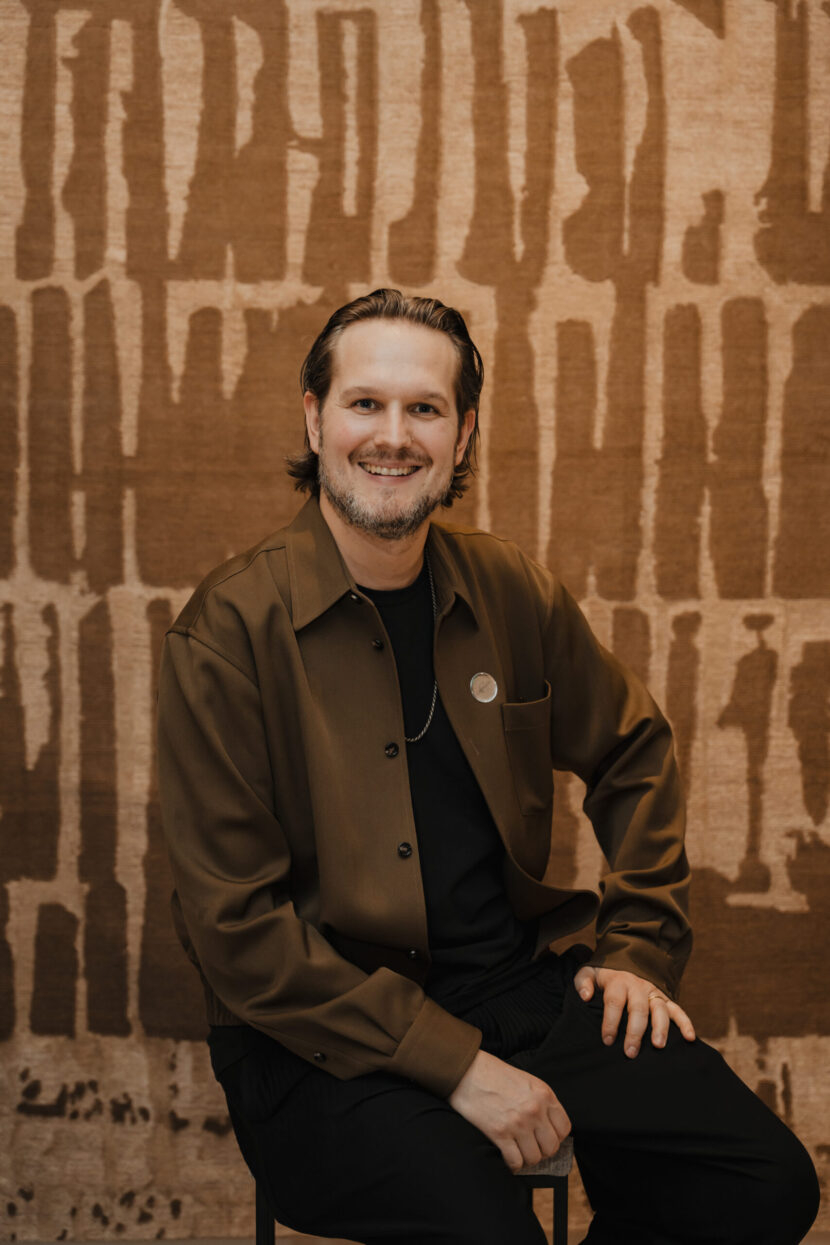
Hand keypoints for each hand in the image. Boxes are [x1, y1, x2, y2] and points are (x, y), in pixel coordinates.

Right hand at [448, 1048, 570, 1171]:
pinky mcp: (500, 1134)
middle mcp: (535, 1110)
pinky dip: (512, 1164)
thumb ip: (540, 1101)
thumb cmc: (494, 1074)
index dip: (556, 1136)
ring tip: (518, 1151)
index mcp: (544, 1094)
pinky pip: (515, 1162)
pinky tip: (507, 1157)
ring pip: (534, 1158)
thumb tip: (548, 1126)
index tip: (545, 1137)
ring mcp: (518, 1123)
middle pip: (551, 1147)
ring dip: (526, 1158)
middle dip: (542, 1150)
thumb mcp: (526, 1081)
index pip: (564, 1128)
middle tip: (531, 1146)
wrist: (466, 1071)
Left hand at [573, 965, 695, 1057]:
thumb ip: (583, 982)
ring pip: (659, 1009)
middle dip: (635, 1031)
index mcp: (618, 982)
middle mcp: (638, 987)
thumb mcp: (589, 972)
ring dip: (660, 1027)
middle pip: (638, 1008)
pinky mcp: (665, 999)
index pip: (614, 1002)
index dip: (611, 1021)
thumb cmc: (604, 975)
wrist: (625, 961)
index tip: (607, 1040)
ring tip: (658, 1046)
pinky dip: (685, 1022)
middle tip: (630, 1052)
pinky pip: (678, 1010)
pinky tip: (690, 1038)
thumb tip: (585, 996)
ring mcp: (653, 993)